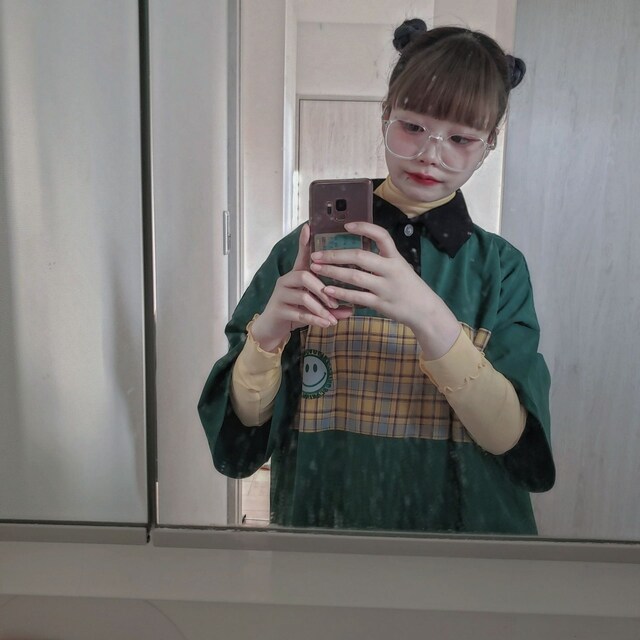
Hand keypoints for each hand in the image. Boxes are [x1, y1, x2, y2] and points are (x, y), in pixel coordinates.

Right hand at [250, 224, 352, 351]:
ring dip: (320, 308)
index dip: (304, 242)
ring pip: (303, 295)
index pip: (301, 256)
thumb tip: (351, 310)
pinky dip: (315, 319)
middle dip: (323, 289)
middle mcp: (286, 280)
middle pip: (304, 275)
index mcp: (295, 275)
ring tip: (332, 318)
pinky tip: (326, 324)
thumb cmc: (295, 313)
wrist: (272, 329)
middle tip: (336, 302)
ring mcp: (280, 295)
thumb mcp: (314, 308)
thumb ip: (331, 307)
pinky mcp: (278, 310)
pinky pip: (298, 313)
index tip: (308, 226)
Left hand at [309, 221, 459, 358]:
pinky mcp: (381, 303)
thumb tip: (358, 250)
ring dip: (332, 272)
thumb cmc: (409, 287)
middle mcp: (391, 270)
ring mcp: (385, 287)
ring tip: (315, 269)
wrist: (425, 310)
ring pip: (355, 277)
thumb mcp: (400, 267)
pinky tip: (327, 290)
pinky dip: (341, 293)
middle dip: (335, 255)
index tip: (346, 225)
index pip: (381, 236)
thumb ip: (383, 259)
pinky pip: (357, 297)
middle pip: (360, 256)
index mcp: (396, 258)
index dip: (364, 228)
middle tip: (317, 254)